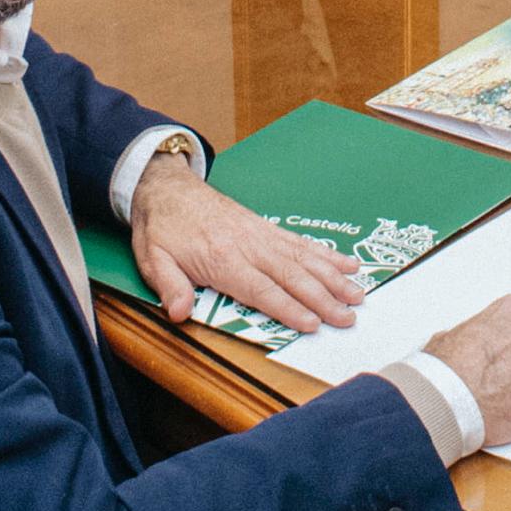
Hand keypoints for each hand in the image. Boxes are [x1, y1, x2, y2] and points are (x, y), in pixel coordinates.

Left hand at [130, 149, 364, 336]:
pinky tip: (347, 263)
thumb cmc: (161, 227)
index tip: (312, 323)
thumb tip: (179, 313)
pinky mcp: (267, 228)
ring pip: (304, 258)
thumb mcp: (152, 259)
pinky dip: (326, 254)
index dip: (288, 308)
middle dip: (323, 298)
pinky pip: (301, 242)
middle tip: (349, 317)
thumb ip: (169, 286)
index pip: (261, 289)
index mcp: (222, 259)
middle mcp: (249, 246)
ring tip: (358, 294)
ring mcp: (261, 235)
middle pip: (292, 276)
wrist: (165, 187)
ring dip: (333, 278)